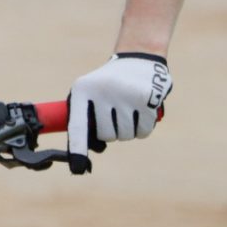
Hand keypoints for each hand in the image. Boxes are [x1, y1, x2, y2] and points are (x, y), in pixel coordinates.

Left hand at [67, 53, 170, 174]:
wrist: (138, 58)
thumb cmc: (108, 84)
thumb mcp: (89, 93)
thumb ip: (84, 121)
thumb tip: (86, 156)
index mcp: (83, 90)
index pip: (78, 125)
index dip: (77, 148)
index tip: (77, 168)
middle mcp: (103, 91)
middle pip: (106, 136)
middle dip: (112, 131)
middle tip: (115, 113)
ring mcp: (126, 95)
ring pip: (126, 136)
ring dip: (128, 130)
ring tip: (128, 109)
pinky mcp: (148, 99)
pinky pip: (144, 132)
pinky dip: (143, 128)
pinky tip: (142, 110)